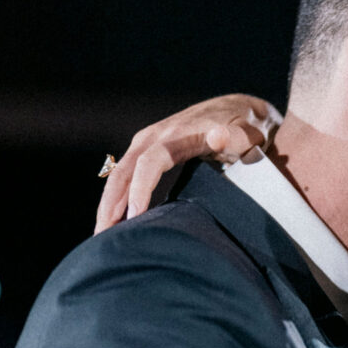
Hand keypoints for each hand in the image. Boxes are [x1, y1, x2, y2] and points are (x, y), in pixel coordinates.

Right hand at [96, 94, 282, 232]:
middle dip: (111, 204)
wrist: (237, 110)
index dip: (140, 188)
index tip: (135, 217)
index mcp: (178, 134)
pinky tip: (113, 222)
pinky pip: (124, 175)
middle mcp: (155, 136)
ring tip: (101, 237)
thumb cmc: (246, 128)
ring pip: (118, 175)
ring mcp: (147, 143)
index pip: (150, 161)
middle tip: (104, 238)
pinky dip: (116, 199)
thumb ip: (234, 137)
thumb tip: (218, 136)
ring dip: (108, 205)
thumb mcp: (245, 132)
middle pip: (123, 171)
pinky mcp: (146, 150)